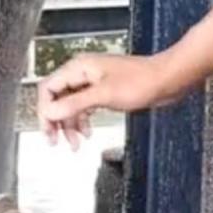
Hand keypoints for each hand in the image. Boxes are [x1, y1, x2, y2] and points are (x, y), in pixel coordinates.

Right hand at [37, 53, 167, 147]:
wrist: (167, 79)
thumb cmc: (142, 81)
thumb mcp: (103, 96)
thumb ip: (74, 104)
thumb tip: (50, 112)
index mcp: (79, 68)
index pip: (48, 89)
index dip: (45, 111)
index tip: (48, 130)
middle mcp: (83, 73)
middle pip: (56, 98)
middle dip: (55, 121)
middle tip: (54, 141)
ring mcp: (93, 82)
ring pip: (70, 105)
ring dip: (69, 125)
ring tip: (74, 144)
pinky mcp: (103, 91)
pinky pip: (83, 107)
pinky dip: (82, 121)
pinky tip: (87, 133)